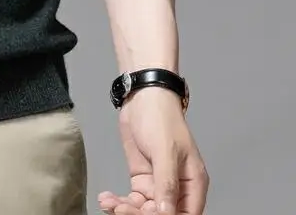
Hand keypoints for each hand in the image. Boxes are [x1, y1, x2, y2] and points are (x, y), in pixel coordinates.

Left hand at [98, 87, 208, 214]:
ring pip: (145, 210)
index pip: (185, 214)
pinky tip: (108, 199)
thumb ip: (167, 183)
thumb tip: (167, 213)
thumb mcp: (165, 151)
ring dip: (126, 209)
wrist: (142, 97)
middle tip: (120, 209)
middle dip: (140, 214)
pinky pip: (133, 199)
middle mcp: (178, 188)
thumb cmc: (161, 118)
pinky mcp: (143, 179)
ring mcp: (158, 184)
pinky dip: (120, 201)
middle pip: (162, 214)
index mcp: (193, 183)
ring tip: (110, 204)